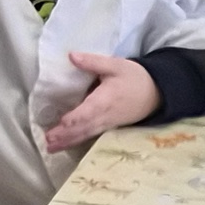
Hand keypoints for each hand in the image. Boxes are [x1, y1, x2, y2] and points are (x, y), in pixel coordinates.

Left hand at [42, 52, 160, 153]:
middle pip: (84, 127)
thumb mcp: (116, 64)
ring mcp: (107, 124)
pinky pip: (90, 136)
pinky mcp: (108, 127)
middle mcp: (106, 115)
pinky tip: (64, 146)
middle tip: (48, 141)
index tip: (62, 123)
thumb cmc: (135, 78)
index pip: (89, 111)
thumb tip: (71, 56)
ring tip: (51, 148)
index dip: (76, 117)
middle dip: (66, 135)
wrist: (156, 94)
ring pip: (86, 134)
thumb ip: (93, 62)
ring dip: (68, 142)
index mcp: (106, 99)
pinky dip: (77, 141)